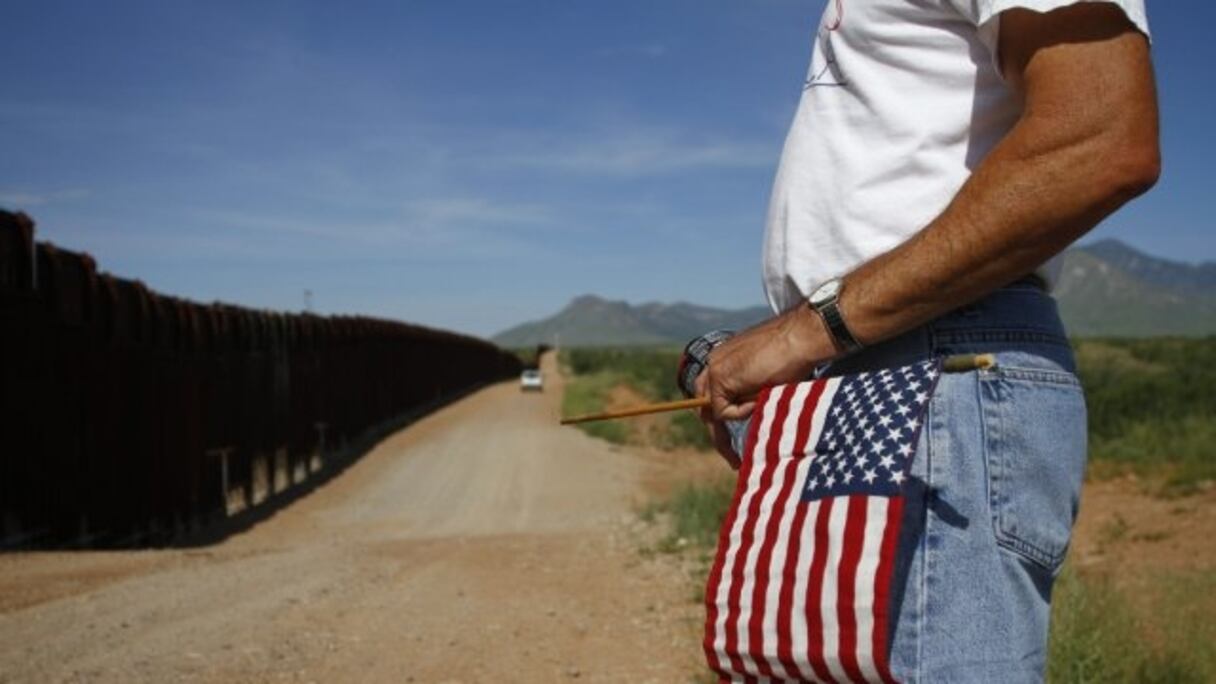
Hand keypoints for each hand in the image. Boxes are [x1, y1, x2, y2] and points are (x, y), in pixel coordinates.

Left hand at [694, 305, 835, 467]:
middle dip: (715, 432)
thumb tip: (750, 414)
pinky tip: (759, 400)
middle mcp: (715, 361)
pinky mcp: (719, 376)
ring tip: (735, 458)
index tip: (725, 437)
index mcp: (725, 358)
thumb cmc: (795, 356)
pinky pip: (723, 410)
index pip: (711, 392)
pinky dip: (742, 413)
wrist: (800, 338)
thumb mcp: (767, 377)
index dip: (717, 415)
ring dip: (723, 434)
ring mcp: (715, 368)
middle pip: (703, 404)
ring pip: (711, 411)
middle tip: (730, 458)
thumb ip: (752, 390)